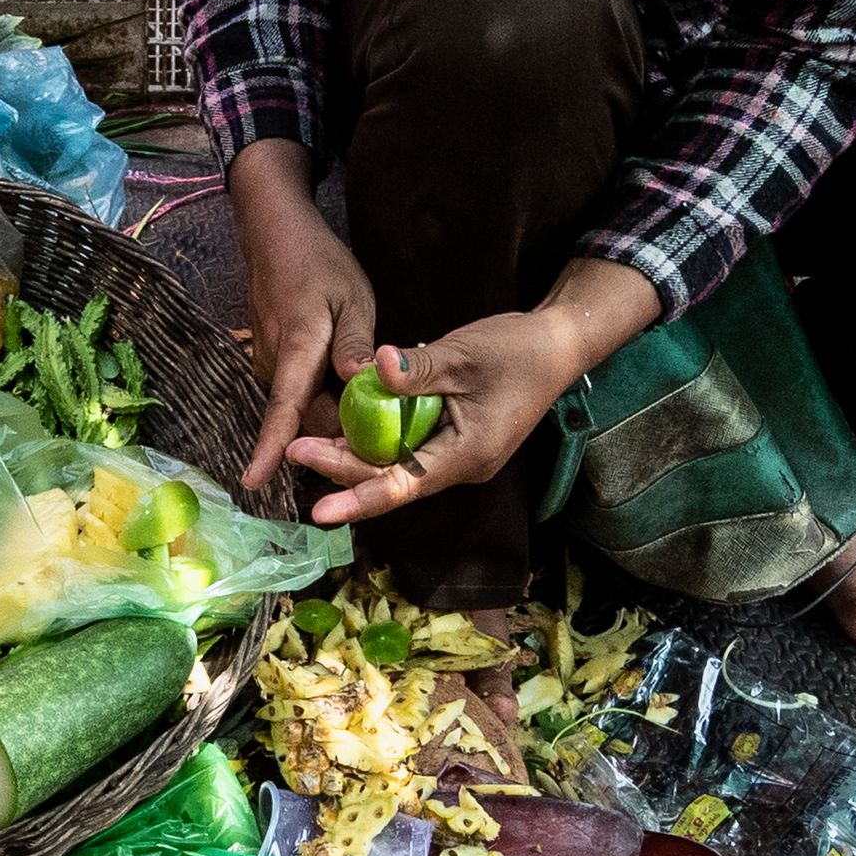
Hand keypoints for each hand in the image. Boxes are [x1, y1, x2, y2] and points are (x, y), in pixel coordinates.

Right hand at [232, 140, 368, 496]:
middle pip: (305, 419)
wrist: (276, 237)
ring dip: (335, 416)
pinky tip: (350, 389)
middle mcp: (275, 365)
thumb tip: (360, 382)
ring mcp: (271, 365)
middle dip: (338, 438)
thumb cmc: (318, 263)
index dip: (270, 447)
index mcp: (296, 349)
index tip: (253, 481)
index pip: (281, 408)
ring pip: (305, 407)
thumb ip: (355, 341)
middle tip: (382, 445)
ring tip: (372, 414)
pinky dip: (326, 399)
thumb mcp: (351, 296)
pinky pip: (301, 393)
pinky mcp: (274, 362)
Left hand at [283, 261, 660, 530]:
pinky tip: (348, 426)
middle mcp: (462, 466)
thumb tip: (375, 368)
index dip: (359, 499)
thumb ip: (419, 369)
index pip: (403, 486)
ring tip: (310, 444)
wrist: (558, 345)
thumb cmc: (517, 350)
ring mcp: (459, 456)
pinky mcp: (455, 441)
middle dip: (344, 469)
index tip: (320, 510)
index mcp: (467, 455)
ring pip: (399, 466)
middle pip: (393, 479)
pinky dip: (380, 440)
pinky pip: (411, 448)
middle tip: (297, 449)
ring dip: (358, 456)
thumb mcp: (464, 354)